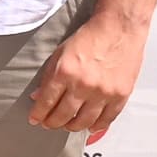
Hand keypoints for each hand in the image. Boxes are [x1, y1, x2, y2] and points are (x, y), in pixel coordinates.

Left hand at [27, 11, 144, 142]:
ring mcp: (103, 92)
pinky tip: (90, 127)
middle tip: (49, 124)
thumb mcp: (60, 53)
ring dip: (73, 127)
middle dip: (52, 123)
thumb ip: (49, 76)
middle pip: (63, 115)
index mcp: (64, 72)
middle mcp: (83, 85)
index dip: (38, 114)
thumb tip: (38, 96)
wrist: (119, 28)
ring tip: (67, 126)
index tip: (35, 119)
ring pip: (84, 121)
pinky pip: (107, 118)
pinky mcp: (120, 95)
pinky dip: (97, 126)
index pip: (46, 102)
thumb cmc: (90, 37)